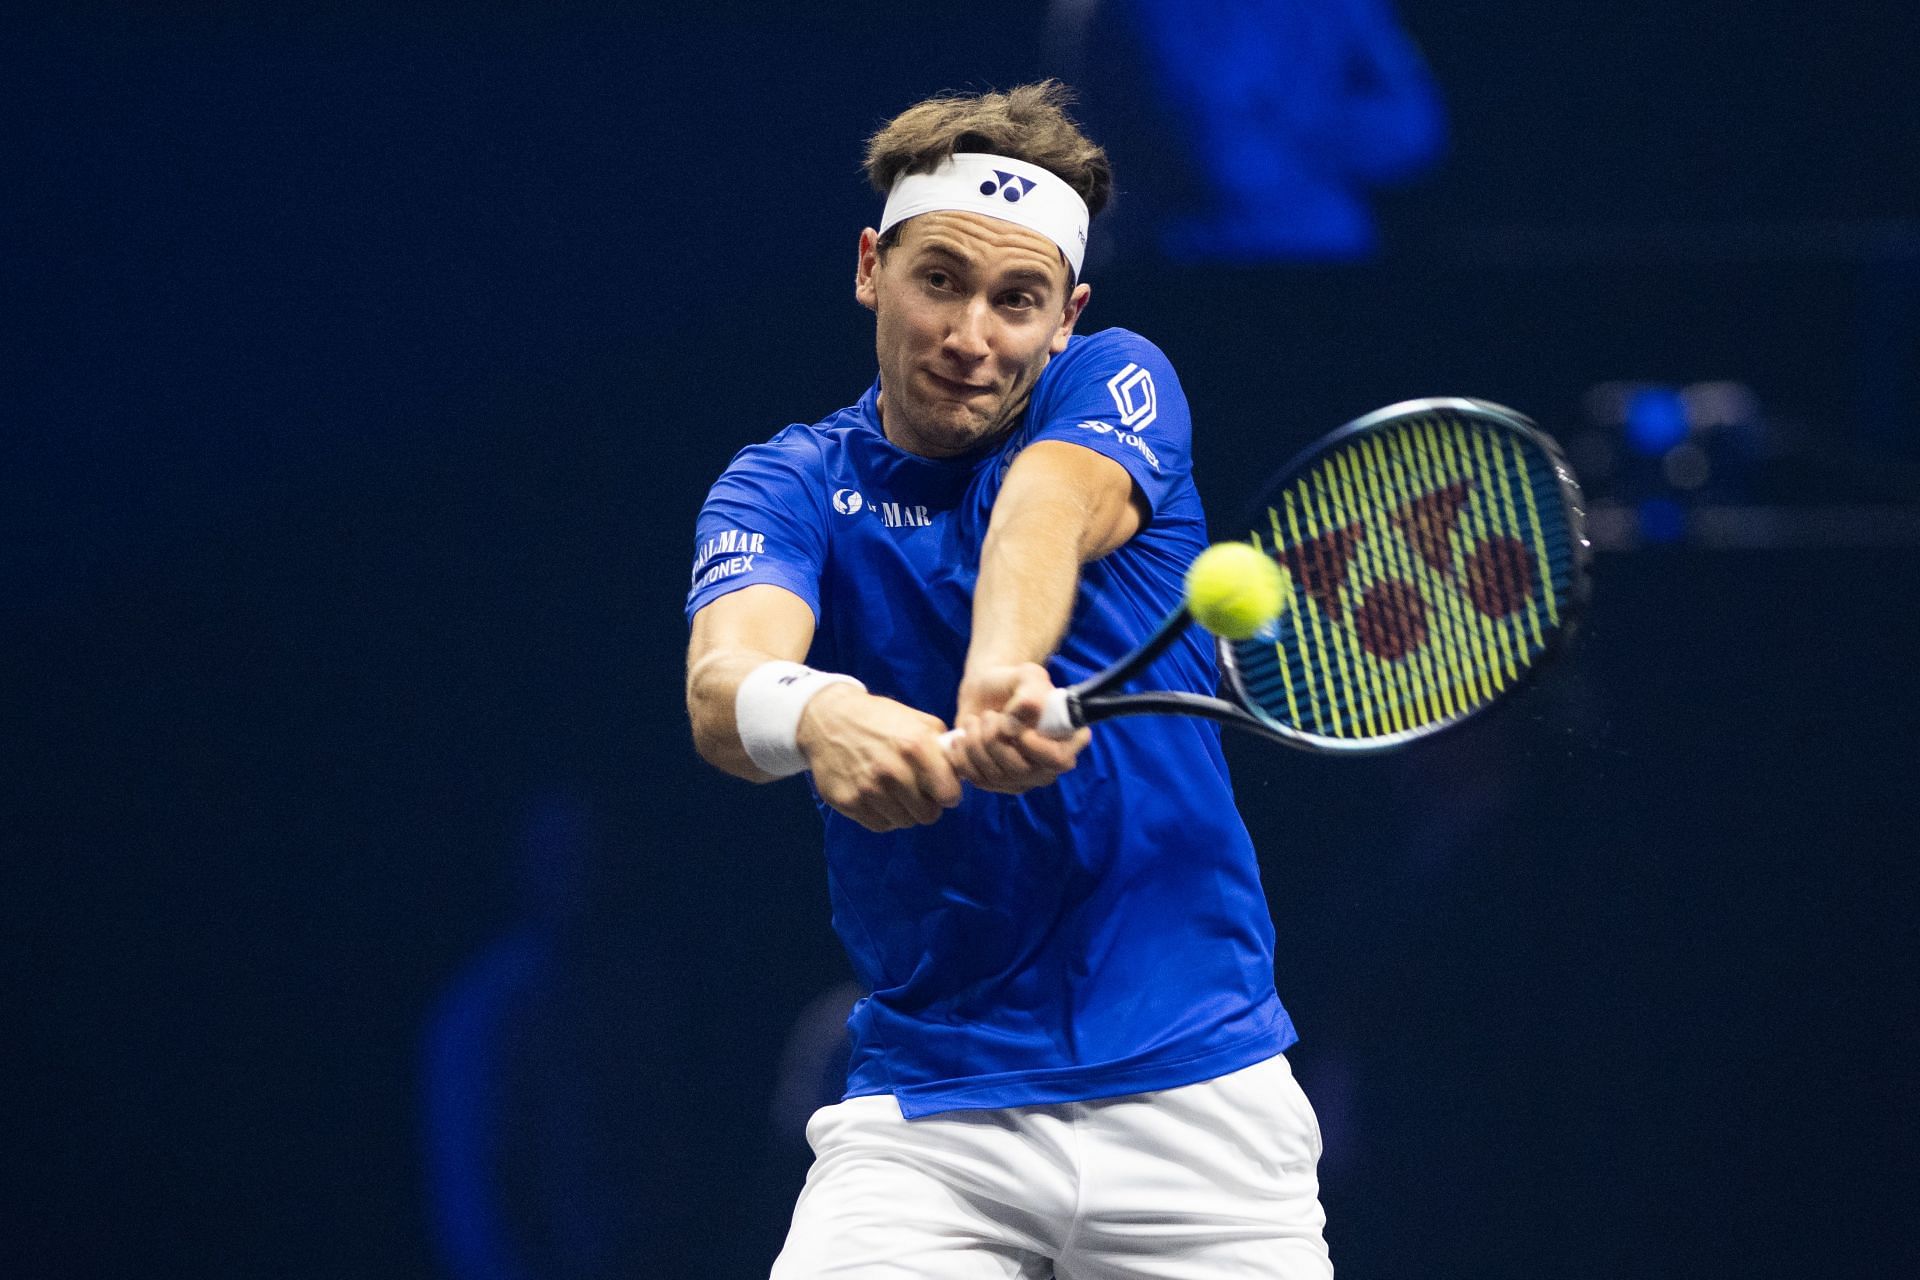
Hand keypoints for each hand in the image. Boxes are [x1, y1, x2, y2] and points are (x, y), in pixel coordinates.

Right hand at [796, 684, 962, 831]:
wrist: (828, 719)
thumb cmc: (880, 720)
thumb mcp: (918, 722)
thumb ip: (944, 747)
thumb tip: (966, 771)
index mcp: (915, 747)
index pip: (949, 795)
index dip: (948, 793)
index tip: (942, 788)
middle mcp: (892, 771)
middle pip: (928, 815)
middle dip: (927, 804)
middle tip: (917, 790)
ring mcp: (868, 789)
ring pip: (904, 822)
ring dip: (904, 810)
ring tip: (895, 790)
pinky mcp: (848, 802)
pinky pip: (880, 825)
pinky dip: (883, 815)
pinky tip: (877, 795)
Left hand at [949, 662, 1089, 794]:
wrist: (985, 694)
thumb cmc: (1012, 684)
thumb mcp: (1027, 676)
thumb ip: (1031, 692)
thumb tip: (1022, 720)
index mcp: (1068, 741)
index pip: (1058, 759)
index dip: (1032, 744)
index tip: (1010, 720)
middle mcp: (1049, 767)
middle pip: (1021, 770)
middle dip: (995, 737)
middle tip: (989, 715)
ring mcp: (1023, 780)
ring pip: (995, 776)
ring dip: (976, 742)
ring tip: (976, 720)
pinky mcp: (997, 785)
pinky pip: (976, 778)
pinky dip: (963, 755)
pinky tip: (964, 736)